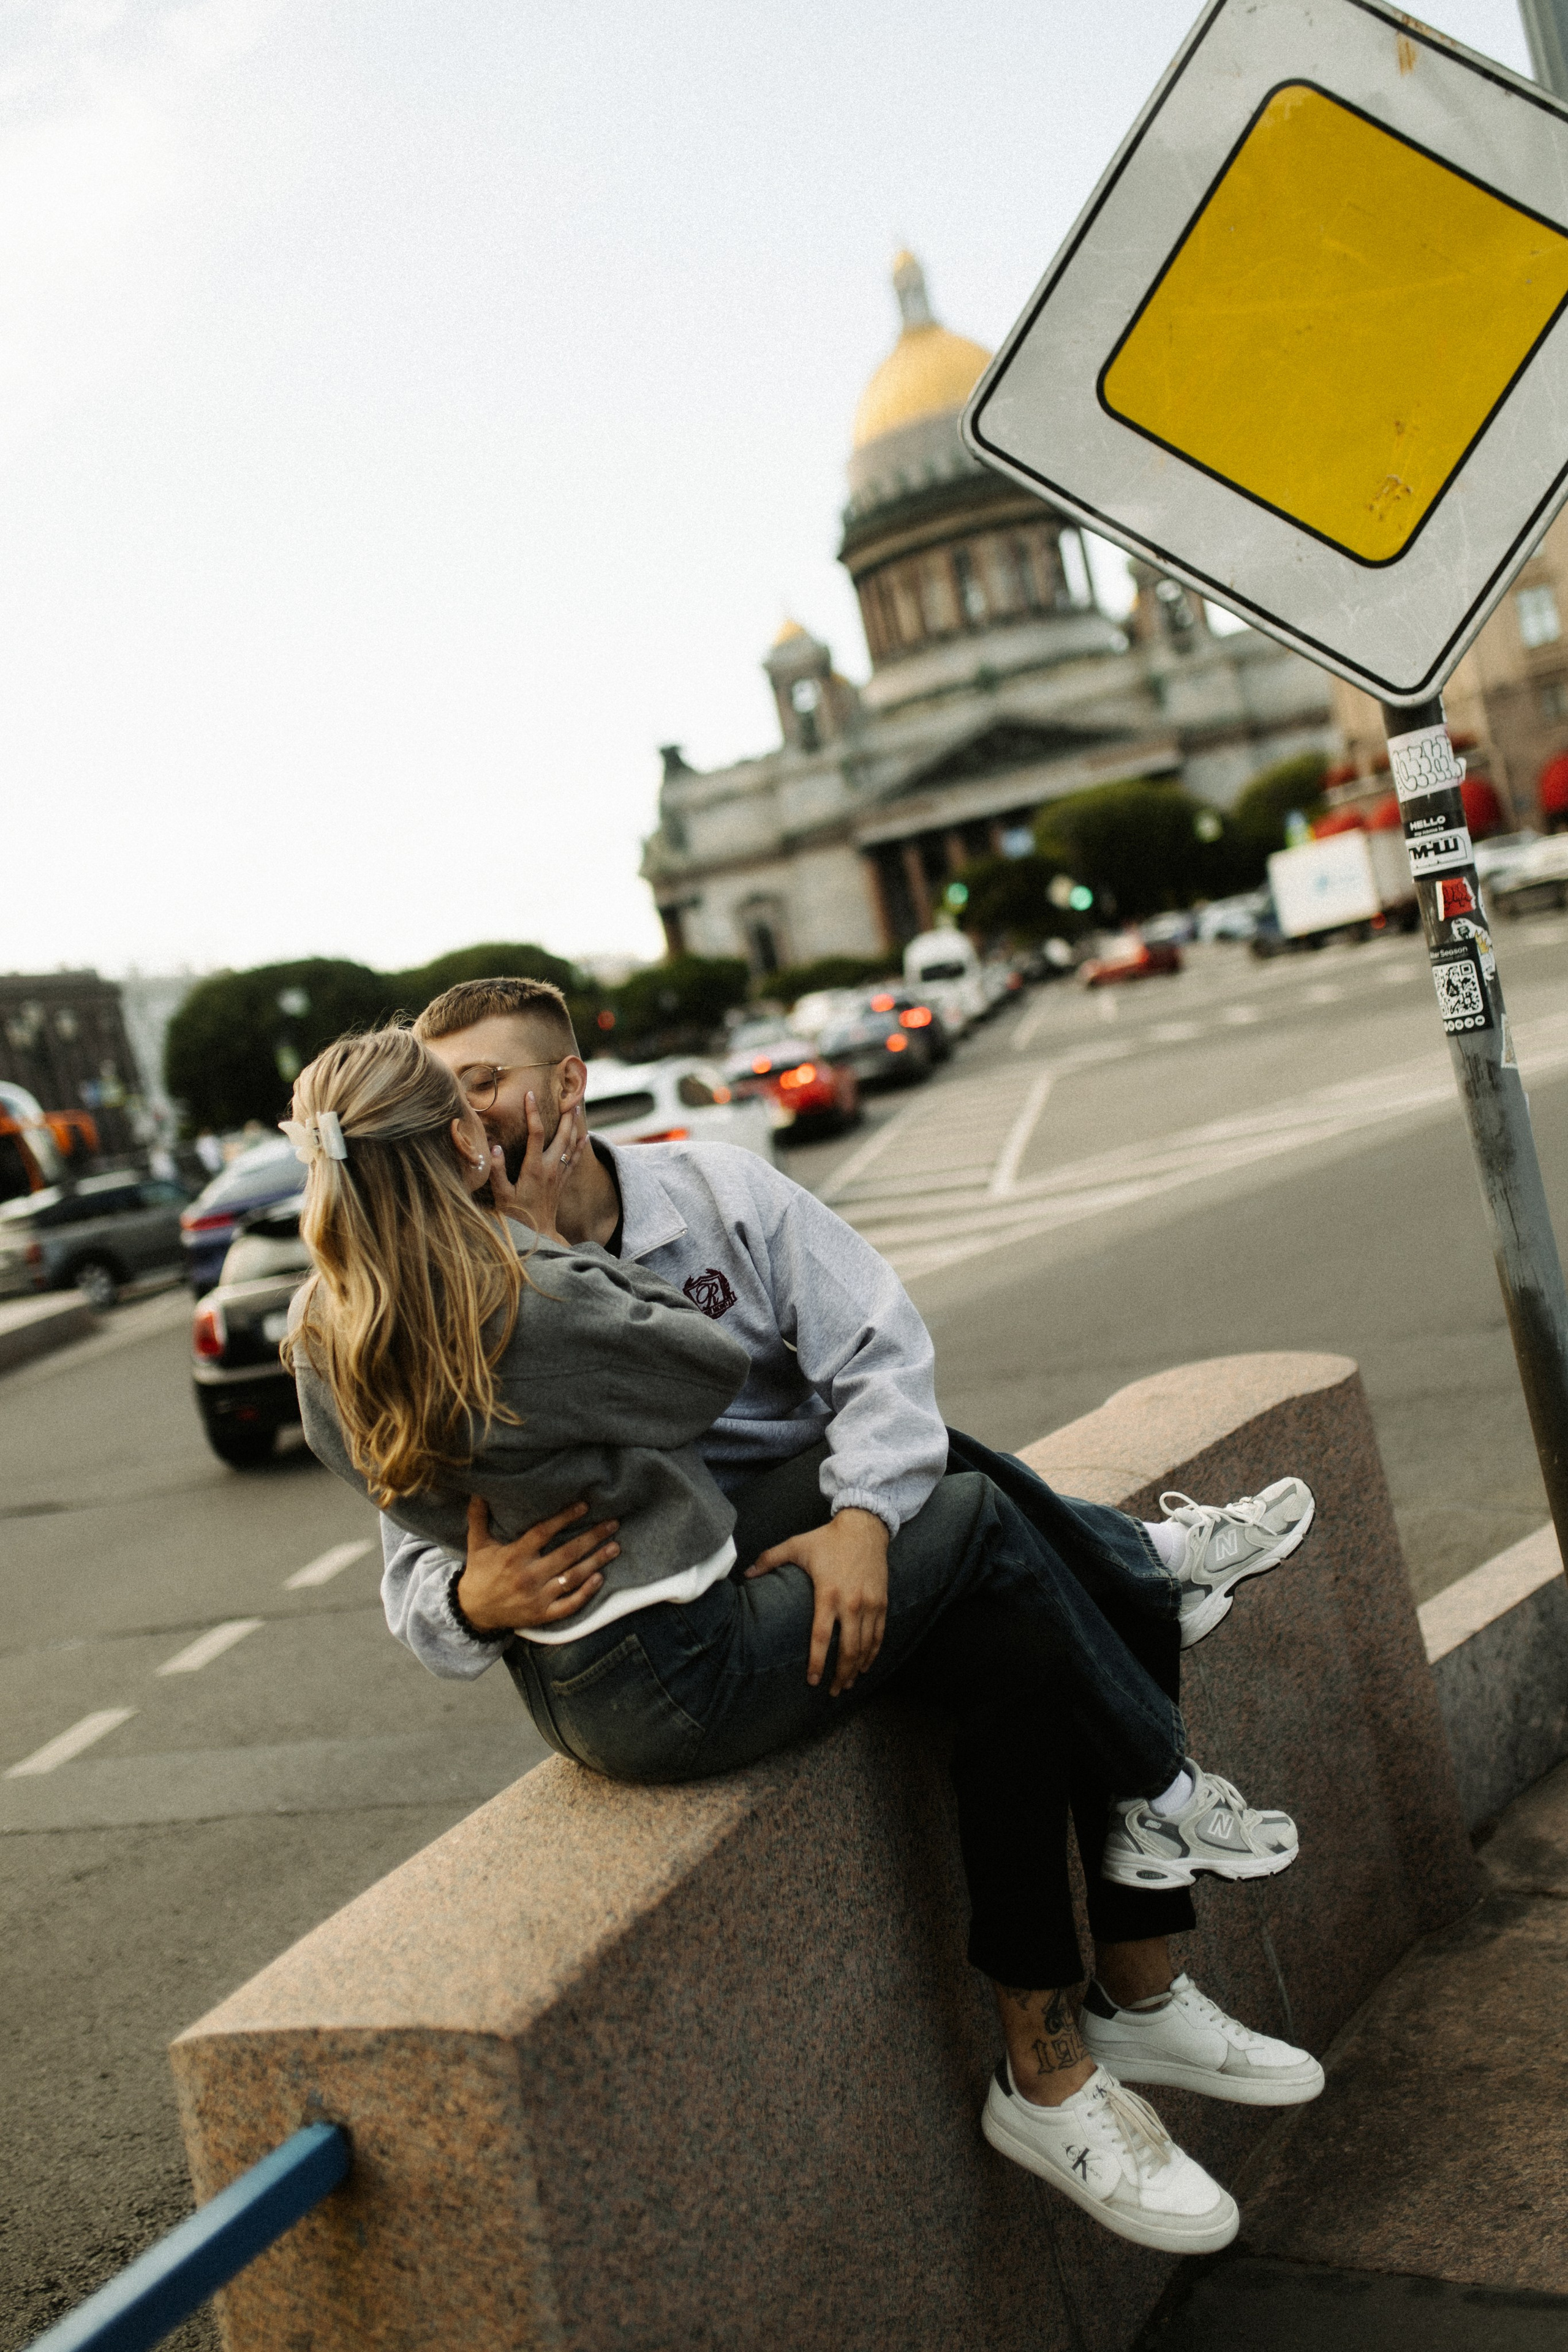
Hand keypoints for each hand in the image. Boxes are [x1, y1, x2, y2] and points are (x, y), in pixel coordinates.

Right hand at [456, 1495, 619, 1632]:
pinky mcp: (543, 1614)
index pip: (544, 1532)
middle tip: (612, 1524)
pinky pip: (569, 1605)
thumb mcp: (477, 1544)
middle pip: (567, 1553)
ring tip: (615, 1547)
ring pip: (573, 1578)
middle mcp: (529, 1576)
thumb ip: (479, 1517)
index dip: (565, 1518)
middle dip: (592, 1537)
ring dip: (596, 1562)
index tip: (585, 1506)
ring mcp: (538, 1597)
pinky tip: (600, 1579)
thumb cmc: (479, 1574)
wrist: (473, 1612)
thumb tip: (478, 1491)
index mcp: (515, 1556)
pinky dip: (586, 1593)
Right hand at [488, 1094, 586, 1242]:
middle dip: (564, 1115)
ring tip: (575, 1108)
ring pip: (570, 1145)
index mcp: (534, 1168)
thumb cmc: (517, 1216)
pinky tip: (584, 1137)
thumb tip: (494, 1148)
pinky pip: (574, 1159)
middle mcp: (550, 1168)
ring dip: (574, 1126)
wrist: (539, 1234)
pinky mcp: (562, 1182)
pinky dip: (579, 1146)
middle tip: (567, 1096)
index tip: (530, 1095)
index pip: (536, 1133)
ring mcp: (559, 1174)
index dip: (533, 1113)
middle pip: (561, 1135)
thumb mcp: (502, 1195)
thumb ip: (497, 1171)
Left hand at [745, 1507, 888, 1695]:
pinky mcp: (881, 1602)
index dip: (818, 1662)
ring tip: (847, 1684)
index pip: (822, 1637)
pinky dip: (873, 1653)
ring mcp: (869, 1604)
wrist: (864, 1527)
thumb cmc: (827, 1538)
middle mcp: (851, 1602)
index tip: (813, 1681)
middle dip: (841, 1675)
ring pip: (865, 1646)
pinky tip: (866, 1666)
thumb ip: (769, 1559)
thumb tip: (746, 1574)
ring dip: (857, 1669)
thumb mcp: (796, 1545)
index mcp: (828, 1593)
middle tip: (832, 1692)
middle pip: (848, 1649)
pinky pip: (879, 1635)